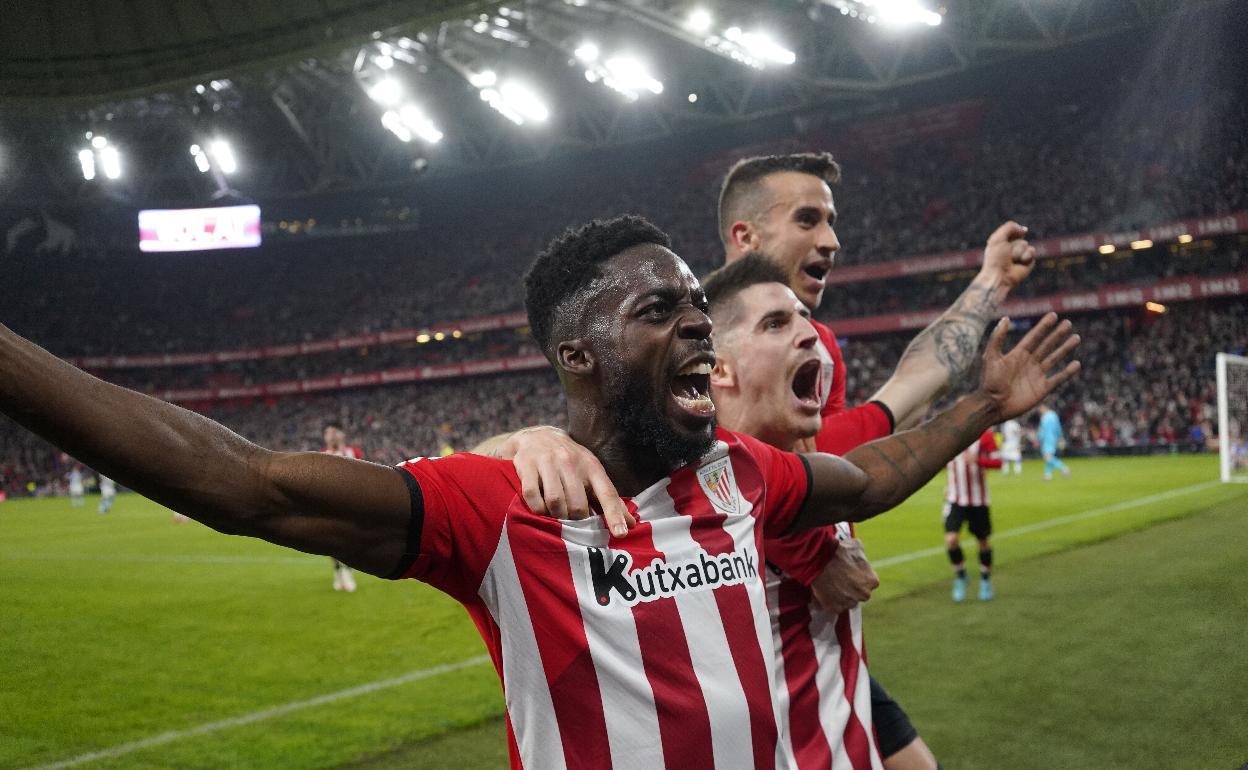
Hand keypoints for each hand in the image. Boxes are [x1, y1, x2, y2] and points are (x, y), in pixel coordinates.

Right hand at [497, 426, 635, 536]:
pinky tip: (540, 510)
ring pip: (556, 502)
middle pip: (578, 505)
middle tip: (572, 524)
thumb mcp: (591, 474)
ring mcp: (548, 462)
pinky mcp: (527, 465)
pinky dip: (537, 509)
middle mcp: (571, 461)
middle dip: (576, 520)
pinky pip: (532, 496)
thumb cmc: (570, 462)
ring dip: (555, 517)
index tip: (621, 534)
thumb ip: (609, 499)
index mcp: (592, 466)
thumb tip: (632, 524)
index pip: (607, 493)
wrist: (536, 436)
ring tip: (555, 518)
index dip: (615, 515)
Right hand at [809, 538, 878, 614]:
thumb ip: (861, 555)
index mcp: (872, 581)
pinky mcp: (834, 607)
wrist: (819, 559)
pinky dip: (830, 600)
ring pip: (847, 602)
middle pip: (859, 594)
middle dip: (851, 588)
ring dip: (841, 595)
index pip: (869, 582)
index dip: (859, 577)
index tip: (851, 573)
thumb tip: (859, 555)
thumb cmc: (838, 552)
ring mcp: (849, 603)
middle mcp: (864, 595)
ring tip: (831, 583)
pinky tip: (825, 590)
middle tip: (841, 579)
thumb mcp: (856, 546)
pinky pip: (834, 606)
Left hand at [978, 313, 1080, 421]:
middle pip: (1046, 345)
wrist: (992, 405)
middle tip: (1068, 323)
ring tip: (1076, 338)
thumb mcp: (991, 357)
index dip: (1043, 326)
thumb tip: (1005, 318)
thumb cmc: (989, 382)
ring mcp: (1036, 375)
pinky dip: (1067, 372)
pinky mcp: (1042, 389)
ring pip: (1054, 359)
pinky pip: (1058, 379)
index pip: (1034, 337)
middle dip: (1057, 334)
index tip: (1053, 315)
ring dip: (1065, 349)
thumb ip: (997, 338)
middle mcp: (1028, 363)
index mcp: (1017, 354)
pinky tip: (1076, 364)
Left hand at [980, 221, 1035, 290]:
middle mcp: (1012, 247)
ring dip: (1018, 251)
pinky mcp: (1029, 261)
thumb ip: (1010, 227)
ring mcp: (1021, 253)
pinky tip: (1019, 263)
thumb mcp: (997, 239)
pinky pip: (1032, 251)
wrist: (1000, 276)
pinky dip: (1025, 256)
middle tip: (1006, 255)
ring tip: (1012, 260)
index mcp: (1002, 241)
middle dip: (1013, 244)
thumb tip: (1025, 230)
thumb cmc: (995, 259)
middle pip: (1020, 236)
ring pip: (1025, 244)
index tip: (1004, 242)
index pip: (1013, 229)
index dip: (1011, 234)